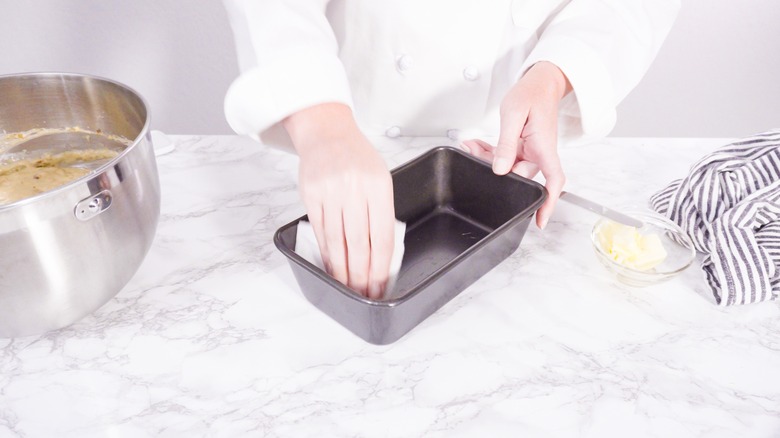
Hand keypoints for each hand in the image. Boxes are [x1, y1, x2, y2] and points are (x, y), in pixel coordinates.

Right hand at [283, 103, 394, 297]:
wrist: (327, 132)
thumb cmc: (357, 157)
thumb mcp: (380, 178)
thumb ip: (381, 212)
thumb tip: (382, 253)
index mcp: (378, 186)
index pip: (382, 236)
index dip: (381, 266)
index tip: (381, 285)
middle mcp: (354, 189)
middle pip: (359, 243)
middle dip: (362, 275)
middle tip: (365, 294)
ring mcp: (331, 192)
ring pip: (337, 241)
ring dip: (342, 269)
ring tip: (348, 287)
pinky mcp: (311, 195)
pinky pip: (320, 232)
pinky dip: (326, 253)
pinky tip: (332, 266)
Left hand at [462, 61, 570, 228]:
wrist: (541, 82)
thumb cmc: (531, 93)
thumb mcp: (513, 115)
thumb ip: (506, 143)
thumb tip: (500, 170)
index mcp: (544, 147)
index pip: (553, 181)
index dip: (547, 203)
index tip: (540, 221)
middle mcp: (539, 153)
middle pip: (517, 175)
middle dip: (492, 169)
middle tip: (472, 152)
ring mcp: (531, 152)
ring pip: (507, 167)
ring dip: (487, 160)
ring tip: (471, 146)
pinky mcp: (522, 148)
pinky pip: (505, 157)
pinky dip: (489, 153)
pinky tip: (475, 145)